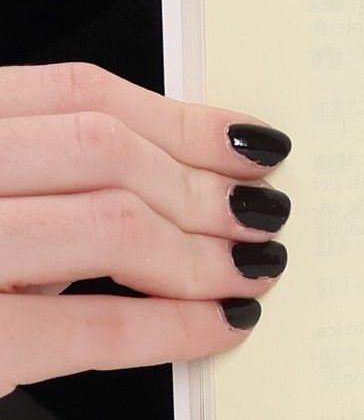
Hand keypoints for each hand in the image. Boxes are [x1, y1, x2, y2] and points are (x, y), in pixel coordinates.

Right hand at [0, 63, 290, 397]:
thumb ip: (42, 183)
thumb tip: (185, 178)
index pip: (79, 92)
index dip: (182, 117)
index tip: (249, 143)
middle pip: (104, 150)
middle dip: (203, 186)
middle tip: (265, 215)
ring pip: (109, 222)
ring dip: (200, 251)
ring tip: (249, 270)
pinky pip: (86, 326)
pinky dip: (168, 326)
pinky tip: (215, 327)